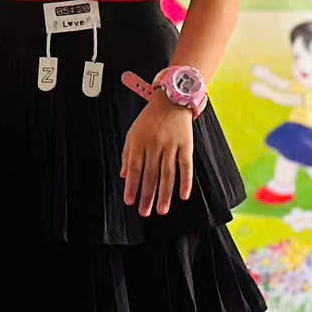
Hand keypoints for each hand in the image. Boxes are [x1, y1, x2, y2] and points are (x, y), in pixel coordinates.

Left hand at [118, 73, 195, 214]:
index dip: (132, 186)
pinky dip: (186, 182)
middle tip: (145, 212)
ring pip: (167, 174)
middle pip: (150, 175)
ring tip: (161, 210)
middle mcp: (155, 145)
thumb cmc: (150, 119)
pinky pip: (186, 167)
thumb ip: (127, 155)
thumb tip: (124, 176)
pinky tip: (183, 196)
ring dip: (164, 194)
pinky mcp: (187, 145)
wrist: (172, 100)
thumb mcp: (133, 133)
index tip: (129, 201)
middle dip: (147, 196)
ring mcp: (172, 145)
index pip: (134, 169)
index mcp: (139, 142)